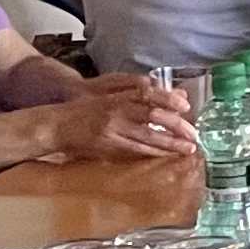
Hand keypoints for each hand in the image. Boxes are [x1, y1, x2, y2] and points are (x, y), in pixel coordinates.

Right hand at [43, 75, 197, 162]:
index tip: (186, 106)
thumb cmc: (87, 110)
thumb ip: (140, 95)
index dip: (168, 99)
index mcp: (118, 96)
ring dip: (169, 143)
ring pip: (146, 136)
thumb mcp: (112, 96)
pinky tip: (165, 155)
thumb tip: (175, 95)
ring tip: (187, 149)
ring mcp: (111, 129)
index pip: (148, 94)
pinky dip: (152, 152)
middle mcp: (116, 110)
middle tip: (193, 135)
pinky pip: (134, 150)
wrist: (56, 125)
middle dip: (176, 126)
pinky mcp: (106, 145)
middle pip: (152, 116)